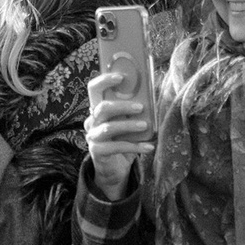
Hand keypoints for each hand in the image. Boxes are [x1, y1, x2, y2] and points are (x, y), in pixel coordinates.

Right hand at [83, 68, 152, 200]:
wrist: (116, 166)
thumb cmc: (124, 138)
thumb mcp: (129, 120)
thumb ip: (135, 107)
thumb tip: (152, 93)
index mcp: (99, 108)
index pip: (94, 89)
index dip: (105, 80)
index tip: (122, 77)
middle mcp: (92, 120)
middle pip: (102, 108)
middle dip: (122, 106)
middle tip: (140, 107)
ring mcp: (92, 136)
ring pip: (108, 128)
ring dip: (128, 125)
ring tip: (145, 125)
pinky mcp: (97, 151)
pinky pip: (115, 147)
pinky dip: (135, 146)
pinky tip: (149, 146)